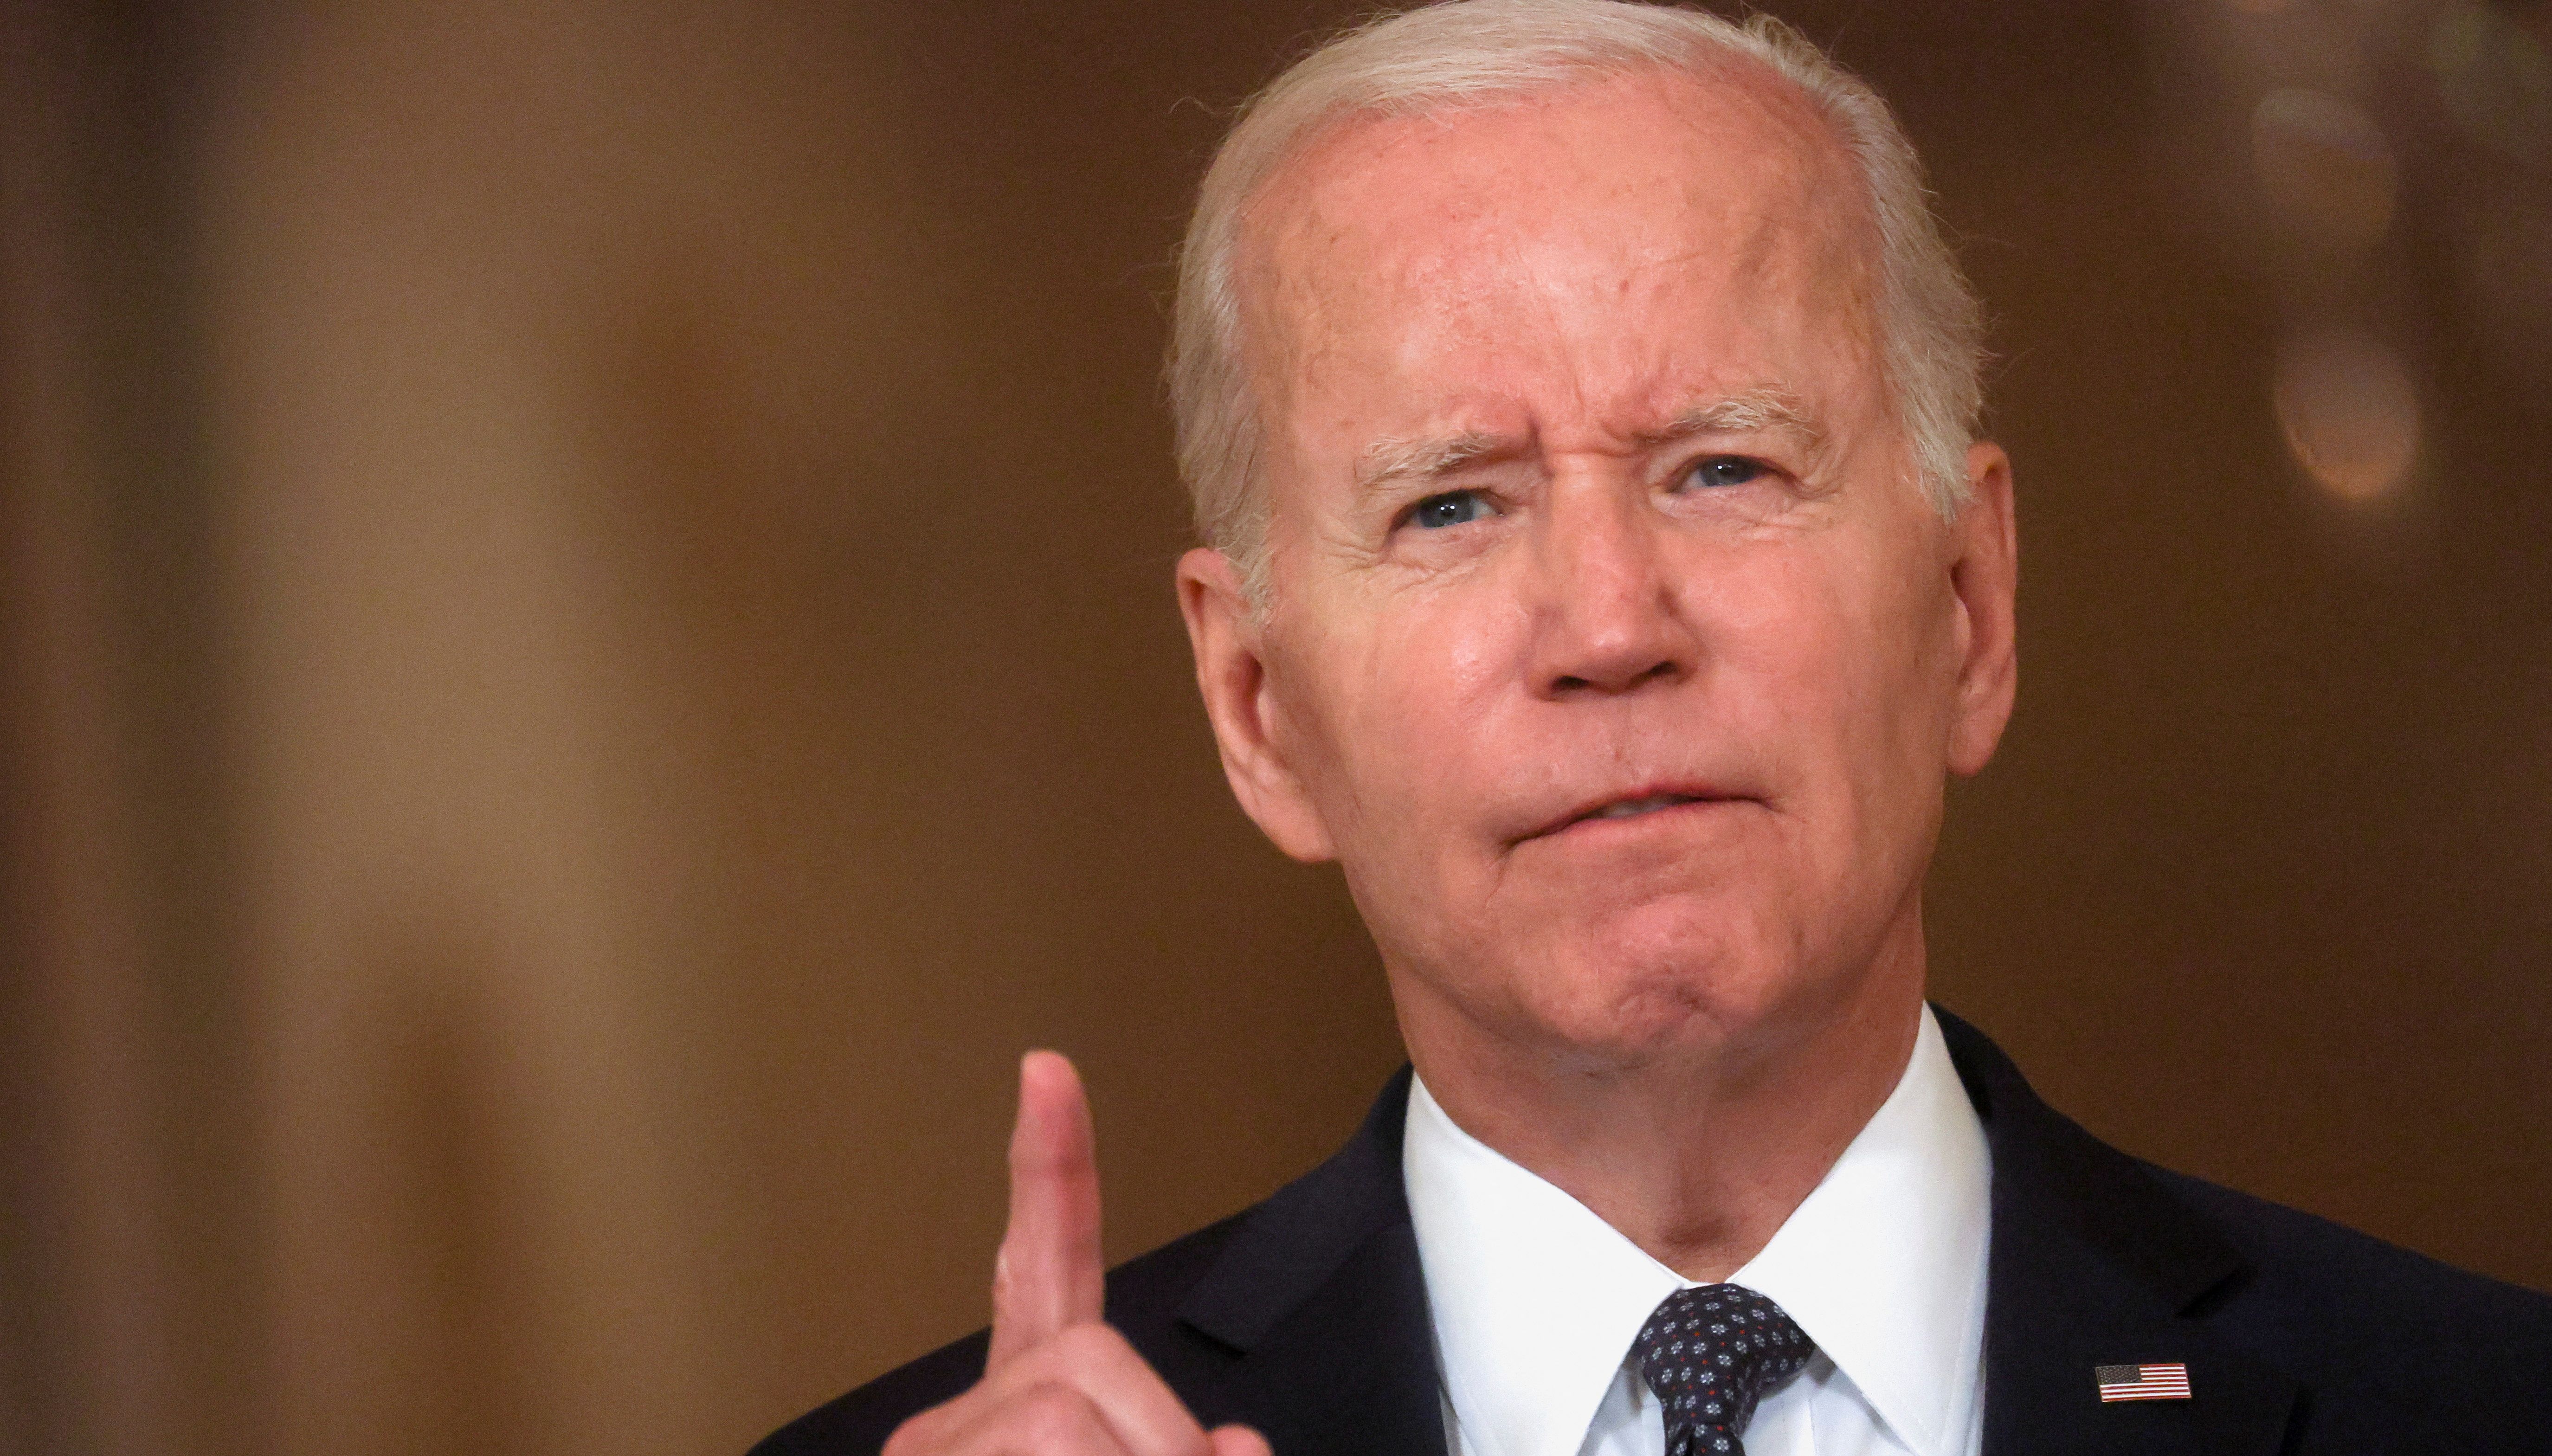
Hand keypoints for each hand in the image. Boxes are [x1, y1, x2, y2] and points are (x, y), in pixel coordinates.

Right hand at [884, 1052, 1270, 1455]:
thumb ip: (1183, 1446)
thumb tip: (1238, 1444)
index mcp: (1032, 1410)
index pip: (1050, 1270)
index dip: (1055, 1167)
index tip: (1047, 1071)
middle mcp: (967, 1417)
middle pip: (1086, 1353)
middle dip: (1155, 1436)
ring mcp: (936, 1442)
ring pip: (1064, 1410)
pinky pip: (1049, 1440)